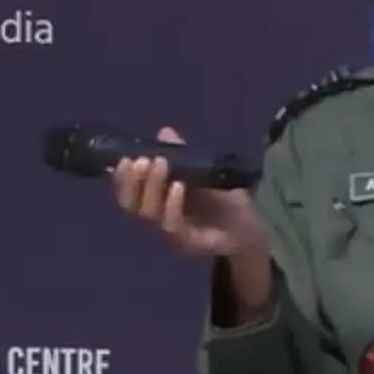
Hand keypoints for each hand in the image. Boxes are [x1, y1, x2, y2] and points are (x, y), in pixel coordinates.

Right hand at [111, 126, 266, 260]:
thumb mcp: (204, 172)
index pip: (129, 192)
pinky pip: (173, 225)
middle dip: (132, 181)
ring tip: (160, 164)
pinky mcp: (189, 242)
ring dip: (152, 187)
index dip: (122, 178)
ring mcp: (172, 233)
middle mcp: (159, 218)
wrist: (250, 227)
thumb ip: (184, 155)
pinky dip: (172, 204)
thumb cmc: (224, 200)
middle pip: (131, 205)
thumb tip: (165, 132)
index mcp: (157, 202)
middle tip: (142, 160)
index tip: (125, 158)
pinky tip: (178, 187)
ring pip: (149, 214)